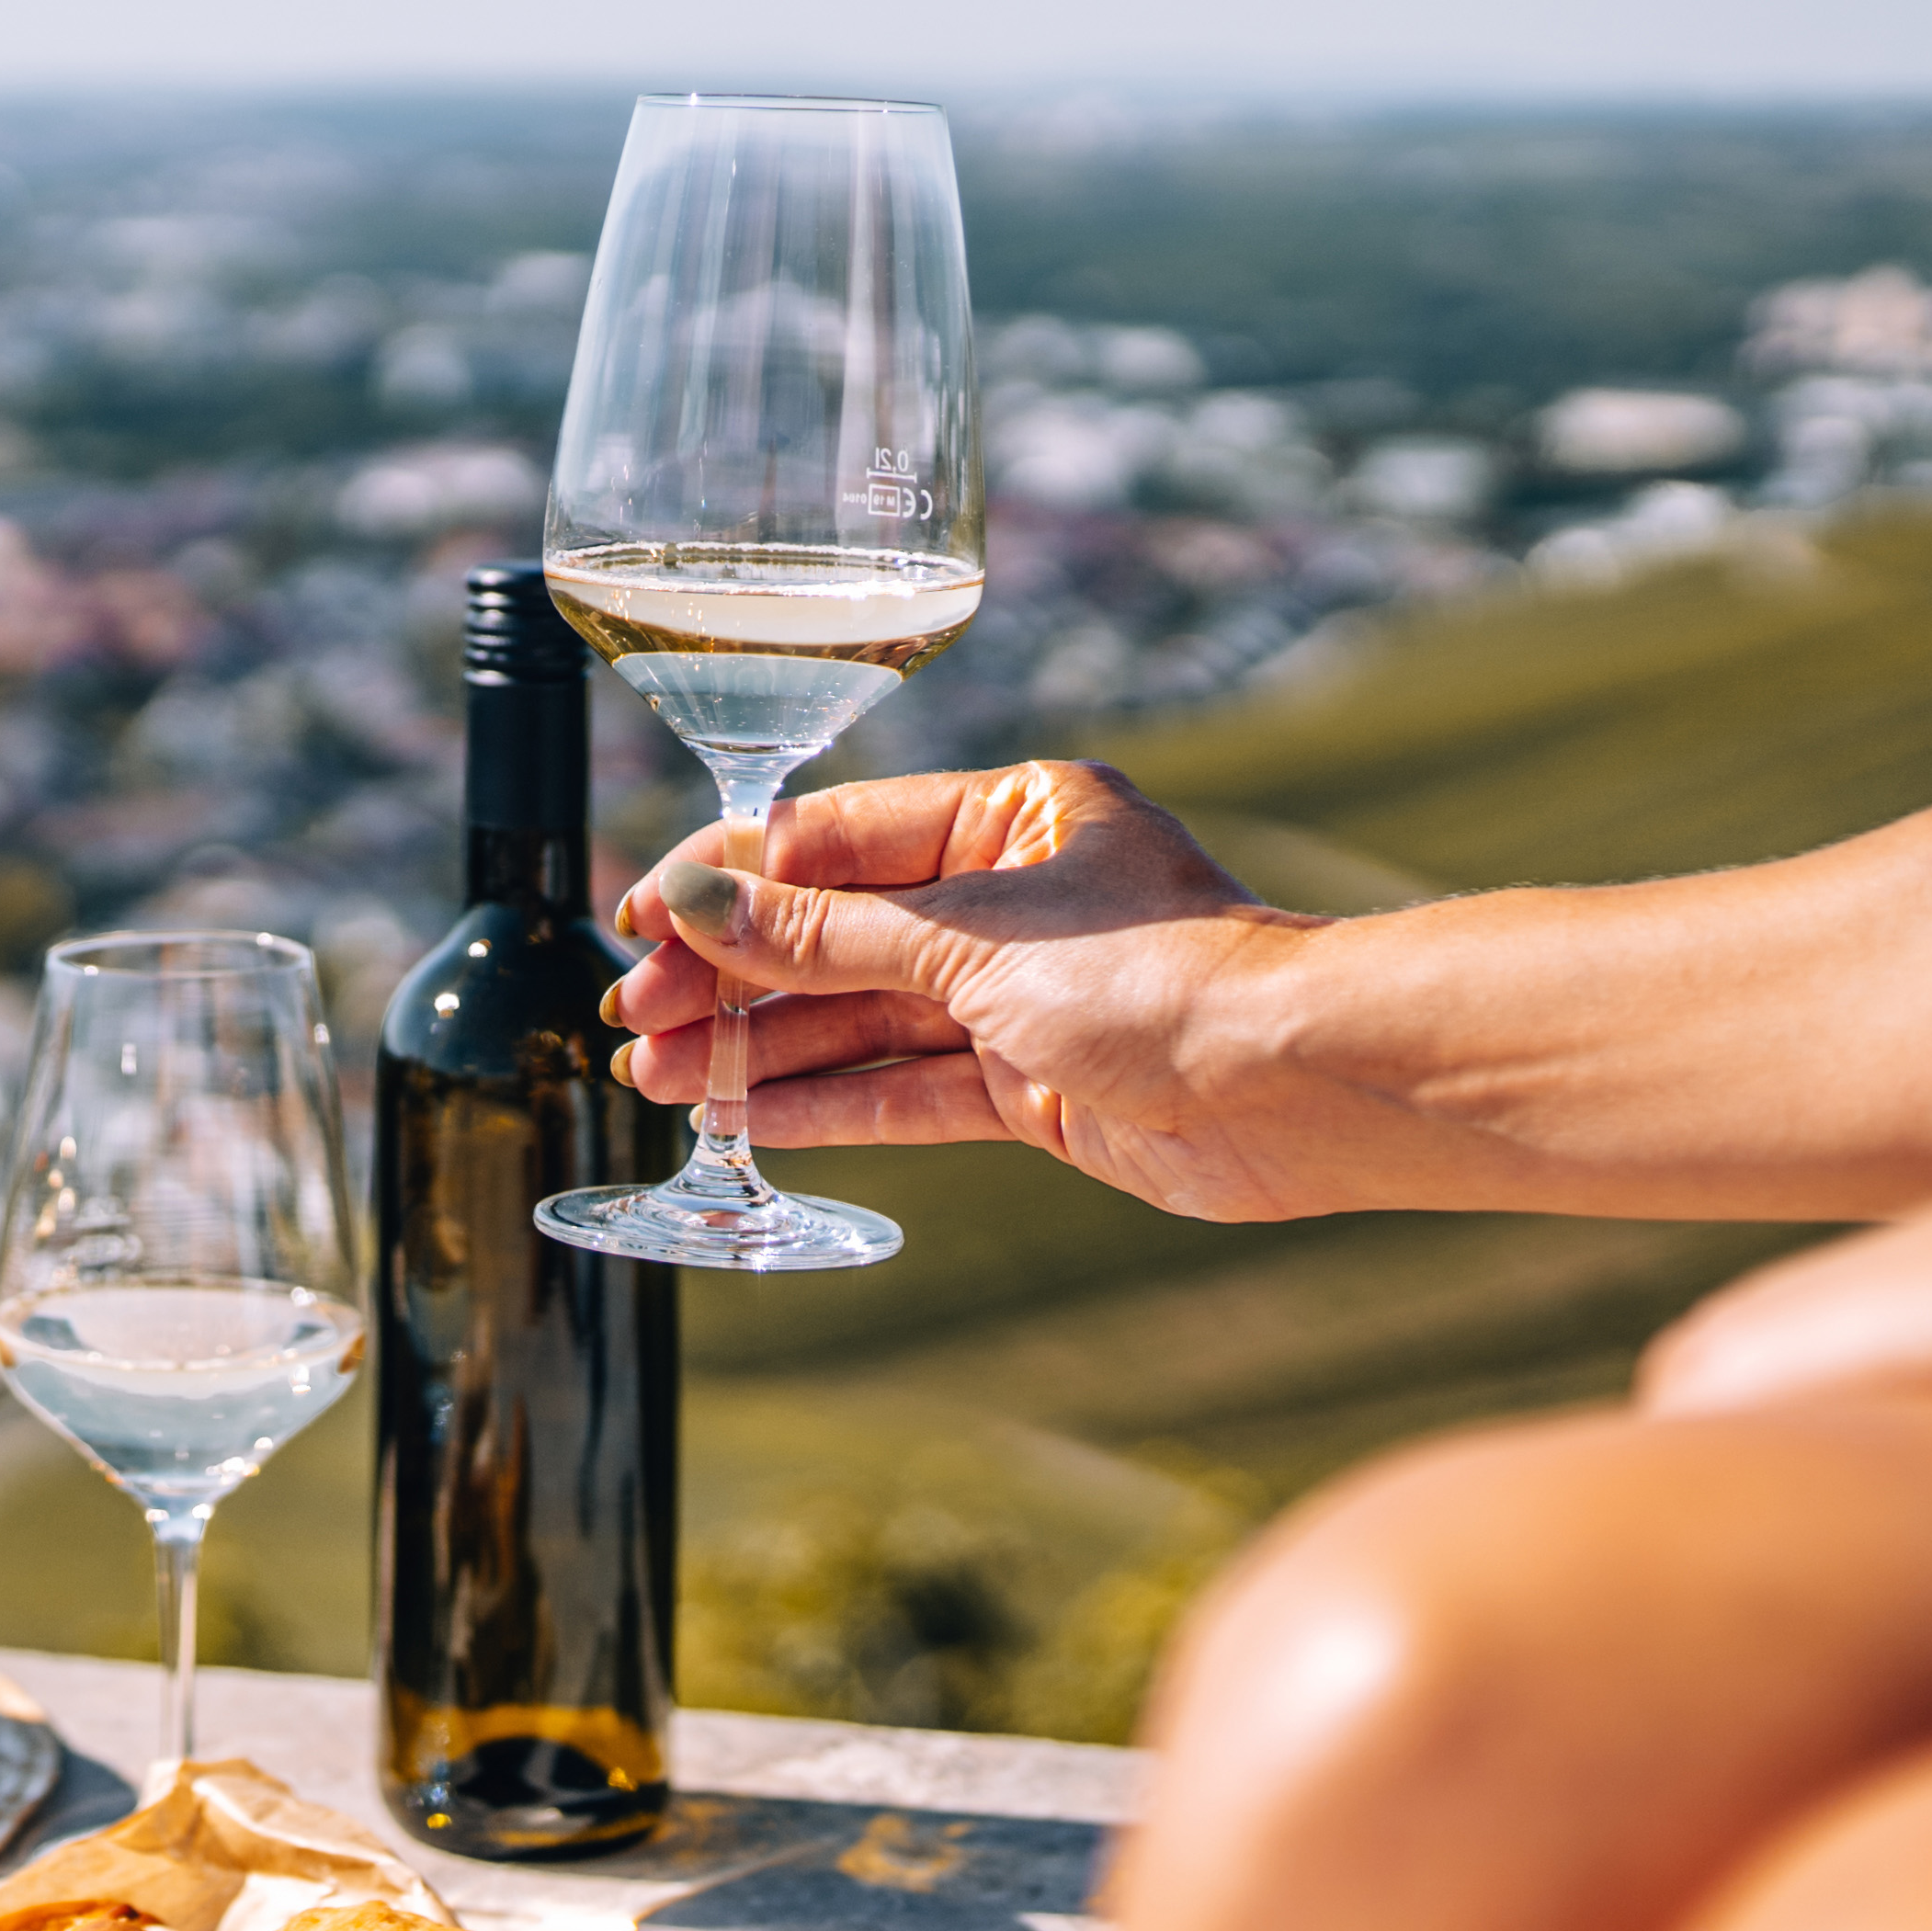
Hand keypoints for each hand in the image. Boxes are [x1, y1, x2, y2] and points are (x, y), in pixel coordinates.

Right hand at [604, 764, 1362, 1220]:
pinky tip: (744, 1114)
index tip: (642, 919)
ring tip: (661, 1076)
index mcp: (1009, 815)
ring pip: (862, 1015)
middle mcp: (1012, 898)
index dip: (730, 882)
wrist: (1297, 1086)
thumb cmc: (1165, 976)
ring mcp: (1022, 995)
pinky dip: (827, 1101)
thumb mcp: (969, 941)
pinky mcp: (1035, 1085)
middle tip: (634, 1015)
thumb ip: (825, 935)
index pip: (834, 840)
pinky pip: (906, 1085)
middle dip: (733, 977)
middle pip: (837, 933)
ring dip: (762, 1048)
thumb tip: (699, 906)